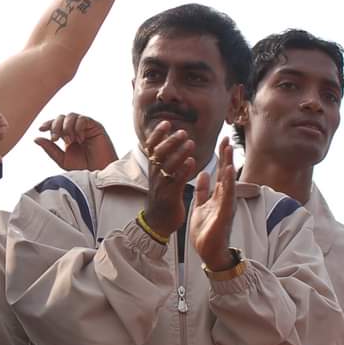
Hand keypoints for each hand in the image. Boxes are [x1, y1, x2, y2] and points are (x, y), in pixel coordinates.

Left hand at [34, 112, 117, 170]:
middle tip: (54, 138)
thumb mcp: (62, 159)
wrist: (99, 174)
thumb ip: (50, 149)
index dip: (48, 124)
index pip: (55, 124)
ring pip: (71, 116)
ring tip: (69, 140)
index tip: (41, 129)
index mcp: (67, 136)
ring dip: (66, 126)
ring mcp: (86, 127)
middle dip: (55, 126)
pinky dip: (78, 127)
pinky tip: (80, 139)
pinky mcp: (96, 127)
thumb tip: (36, 138)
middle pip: (61, 117)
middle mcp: (76, 130)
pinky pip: (83, 119)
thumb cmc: (83, 169)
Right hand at [141, 120, 197, 236]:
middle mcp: (155, 174)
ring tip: (190, 143)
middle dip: (170, 141)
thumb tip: (167, 144)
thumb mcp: (160, 177)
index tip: (166, 122)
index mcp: (153, 169)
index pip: (151, 147)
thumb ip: (164, 162)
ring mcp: (161, 185)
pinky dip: (183, 170)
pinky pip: (176, 180)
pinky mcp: (169, 195)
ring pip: (167, 165)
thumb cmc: (162, 198)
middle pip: (159, 153)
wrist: (158, 222)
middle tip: (182, 131)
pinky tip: (192, 162)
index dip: (157, 134)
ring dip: (179, 153)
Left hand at [189, 138, 236, 270]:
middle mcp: (224, 198)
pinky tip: (228, 171)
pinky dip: (228, 183)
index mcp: (218, 196)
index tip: (221, 140)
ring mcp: (226, 205)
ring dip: (228, 164)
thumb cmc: (207, 231)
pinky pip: (226, 196)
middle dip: (226, 156)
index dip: (221, 157)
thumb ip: (203, 191)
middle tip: (227, 138)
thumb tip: (204, 174)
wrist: (209, 252)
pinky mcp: (224, 214)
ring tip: (228, 149)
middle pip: (226, 173)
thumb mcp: (201, 206)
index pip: (220, 172)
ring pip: (228, 181)